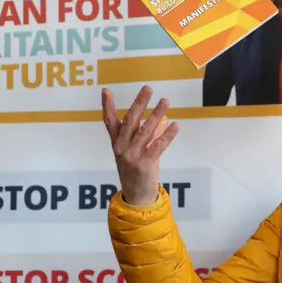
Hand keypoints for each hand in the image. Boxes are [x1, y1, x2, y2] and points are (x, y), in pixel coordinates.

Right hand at [102, 85, 179, 205]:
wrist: (137, 194)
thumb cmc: (138, 167)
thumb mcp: (138, 148)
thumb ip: (147, 133)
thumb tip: (162, 117)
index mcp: (117, 142)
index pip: (109, 121)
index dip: (107, 105)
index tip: (106, 90)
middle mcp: (121, 147)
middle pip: (130, 121)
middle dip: (139, 103)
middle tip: (148, 88)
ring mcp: (131, 156)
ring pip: (145, 131)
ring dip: (156, 115)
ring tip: (165, 101)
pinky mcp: (144, 165)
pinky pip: (157, 147)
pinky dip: (167, 135)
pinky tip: (175, 125)